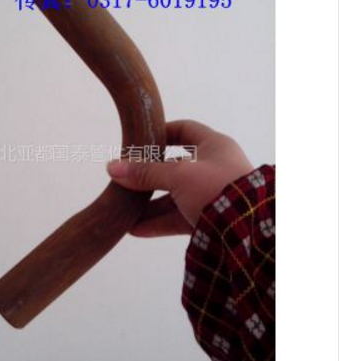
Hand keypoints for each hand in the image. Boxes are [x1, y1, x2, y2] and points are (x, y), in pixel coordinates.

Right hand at [106, 120, 252, 236]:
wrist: (250, 231)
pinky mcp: (208, 220)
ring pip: (174, 196)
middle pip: (174, 168)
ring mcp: (211, 196)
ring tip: (124, 209)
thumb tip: (111, 168)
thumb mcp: (178, 175)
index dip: (162, 131)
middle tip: (125, 179)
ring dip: (150, 203)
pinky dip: (158, 222)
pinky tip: (135, 228)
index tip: (140, 139)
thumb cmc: (216, 188)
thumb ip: (145, 173)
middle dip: (148, 176)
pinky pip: (178, 218)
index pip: (185, 130)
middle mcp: (213, 169)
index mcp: (214, 146)